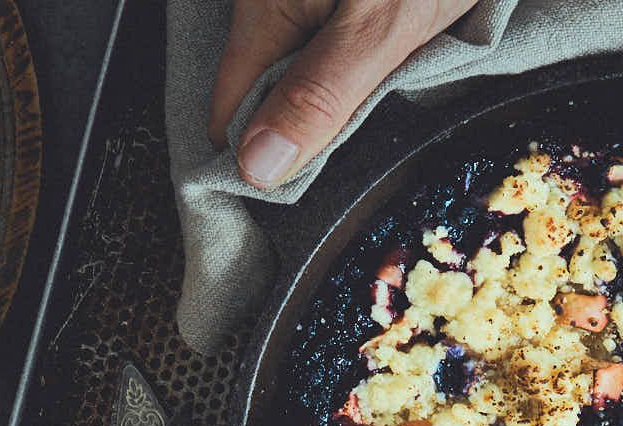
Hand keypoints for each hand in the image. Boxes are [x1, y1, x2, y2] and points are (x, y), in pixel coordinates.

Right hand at [209, 0, 476, 188]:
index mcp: (268, 5)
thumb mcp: (383, 26)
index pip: (230, 111)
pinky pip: (330, 46)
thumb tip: (259, 164)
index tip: (292, 208)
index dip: (257, 162)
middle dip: (303, 134)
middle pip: (265, 92)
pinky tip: (392, 70)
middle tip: (353, 164)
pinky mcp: (341, 3)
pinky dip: (357, 69)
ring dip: (335, 103)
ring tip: (382, 110)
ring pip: (299, 70)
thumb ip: (322, 94)